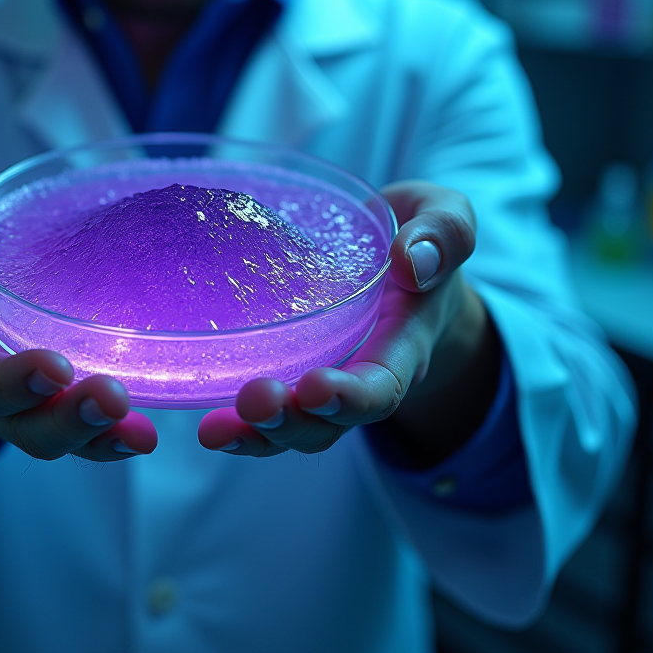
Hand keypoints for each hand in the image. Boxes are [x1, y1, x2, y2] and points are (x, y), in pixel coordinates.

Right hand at [0, 173, 156, 460]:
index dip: (10, 381)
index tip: (57, 366)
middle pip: (17, 422)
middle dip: (65, 419)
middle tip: (113, 399)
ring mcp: (15, 401)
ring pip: (49, 438)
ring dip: (95, 438)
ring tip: (143, 435)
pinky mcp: (49, 399)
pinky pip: (76, 432)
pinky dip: (109, 439)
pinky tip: (145, 435)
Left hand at [198, 181, 498, 463]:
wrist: (406, 263)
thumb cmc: (419, 236)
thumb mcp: (445, 217)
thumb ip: (444, 234)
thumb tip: (410, 263)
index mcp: (404, 339)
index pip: (384, 382)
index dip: (352, 396)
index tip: (315, 389)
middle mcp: (363, 371)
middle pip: (333, 422)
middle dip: (293, 422)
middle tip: (254, 402)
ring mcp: (326, 377)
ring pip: (297, 428)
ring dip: (258, 435)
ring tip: (216, 431)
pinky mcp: (292, 368)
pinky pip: (271, 412)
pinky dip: (239, 424)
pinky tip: (206, 423)